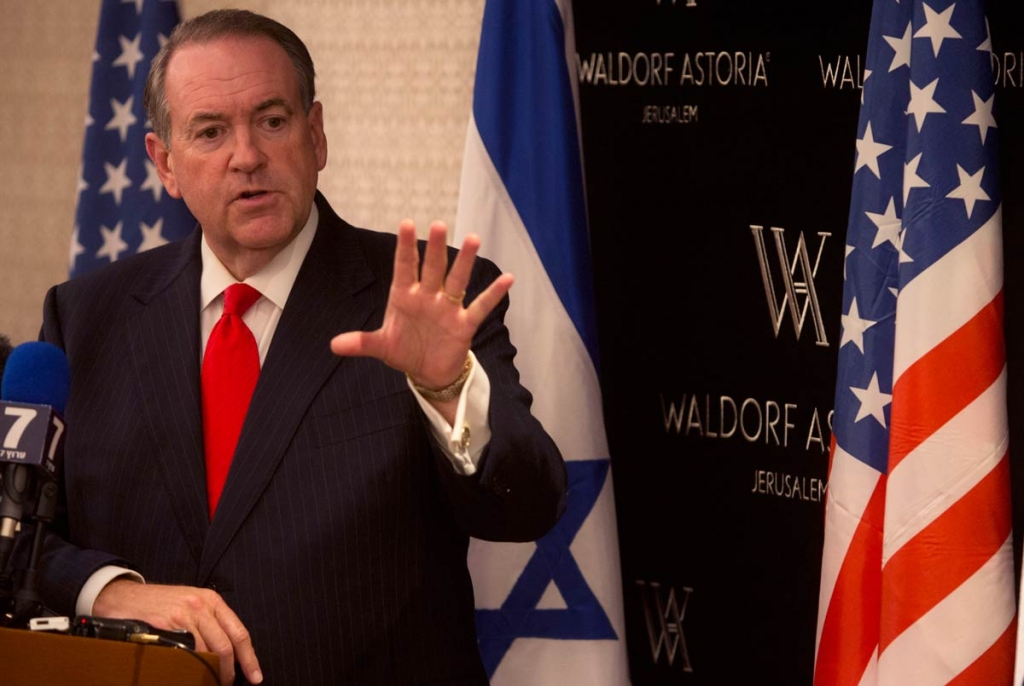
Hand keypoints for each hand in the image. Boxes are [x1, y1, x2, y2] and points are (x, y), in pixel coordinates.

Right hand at [93, 579, 261, 684]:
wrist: (125, 597)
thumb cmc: (161, 604)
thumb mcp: (192, 603)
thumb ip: (211, 622)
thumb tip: (229, 653)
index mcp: (212, 601)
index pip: (239, 632)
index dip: (249, 658)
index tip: (255, 676)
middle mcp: (201, 606)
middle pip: (225, 645)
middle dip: (229, 670)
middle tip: (227, 684)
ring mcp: (183, 616)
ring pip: (207, 651)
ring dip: (210, 671)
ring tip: (208, 681)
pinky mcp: (165, 626)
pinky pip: (184, 653)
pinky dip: (191, 668)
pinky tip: (190, 675)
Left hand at [330, 219, 512, 390]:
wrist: (428, 372)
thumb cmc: (404, 351)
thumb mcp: (382, 347)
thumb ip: (361, 343)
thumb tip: (334, 345)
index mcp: (405, 296)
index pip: (405, 267)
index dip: (406, 247)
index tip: (407, 223)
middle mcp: (428, 296)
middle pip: (433, 268)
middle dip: (435, 248)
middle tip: (439, 225)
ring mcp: (447, 308)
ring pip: (457, 280)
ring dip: (465, 261)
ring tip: (473, 238)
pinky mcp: (464, 324)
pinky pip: (480, 307)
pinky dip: (493, 294)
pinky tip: (507, 278)